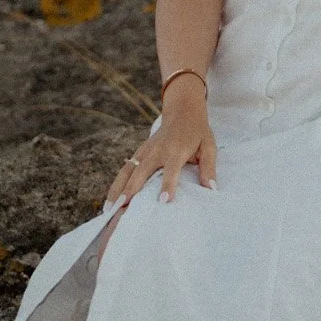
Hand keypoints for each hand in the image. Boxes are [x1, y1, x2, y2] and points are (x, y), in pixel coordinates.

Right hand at [106, 82, 217, 204]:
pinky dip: (116, 184)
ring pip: (128, 171)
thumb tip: (211, 189)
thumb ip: (208, 168)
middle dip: (131, 190)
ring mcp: (145, 151)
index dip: (168, 185)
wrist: (183, 111)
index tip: (163, 201)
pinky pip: (125, 169)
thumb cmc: (198, 132)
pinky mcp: (139, 152)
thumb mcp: (209, 147)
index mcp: (176, 150)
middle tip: (123, 209)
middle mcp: (157, 150)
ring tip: (109, 210)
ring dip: (118, 189)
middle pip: (142, 171)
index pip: (171, 169)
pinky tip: (110, 201)